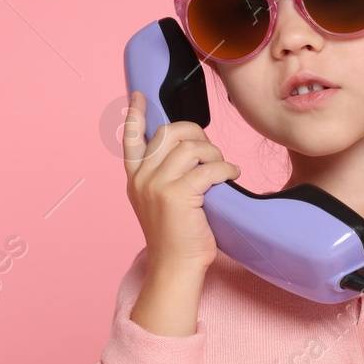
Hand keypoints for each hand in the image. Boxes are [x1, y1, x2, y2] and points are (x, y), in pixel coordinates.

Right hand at [121, 89, 240, 272]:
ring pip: (191, 148)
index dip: (136, 115)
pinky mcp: (177, 195)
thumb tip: (187, 150)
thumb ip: (164, 176)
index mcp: (135, 178)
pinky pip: (209, 168)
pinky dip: (226, 169)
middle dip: (197, 135)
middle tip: (212, 153)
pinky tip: (232, 176)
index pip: (131, 139)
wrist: (175, 268)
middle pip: (170, 134)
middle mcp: (142, 178)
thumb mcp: (160, 202)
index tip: (139, 96)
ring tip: (224, 168)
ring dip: (215, 154)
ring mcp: (157, 185)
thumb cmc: (176, 238)